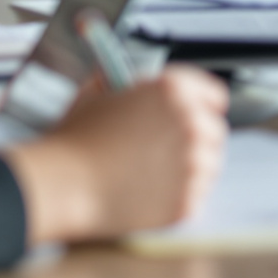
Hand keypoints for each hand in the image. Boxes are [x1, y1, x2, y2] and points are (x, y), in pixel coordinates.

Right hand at [4, 68, 229, 243]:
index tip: (196, 116)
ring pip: (209, 166)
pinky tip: (150, 194)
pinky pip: (195, 196)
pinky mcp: (187, 200)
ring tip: (151, 175)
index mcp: (173, 89)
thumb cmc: (73, 140)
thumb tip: (127, 78)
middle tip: (165, 151)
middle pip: (214, 131)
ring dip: (189, 169)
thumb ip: (124, 82)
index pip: (214, 95)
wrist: (62, 184)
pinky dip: (179, 197)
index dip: (202, 106)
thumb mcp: (96, 92)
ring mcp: (192, 164)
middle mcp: (190, 123)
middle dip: (195, 140)